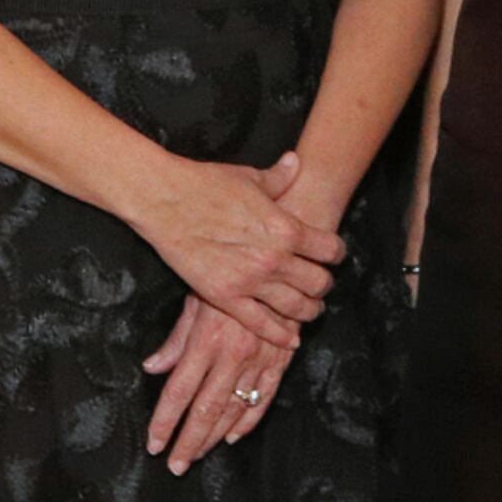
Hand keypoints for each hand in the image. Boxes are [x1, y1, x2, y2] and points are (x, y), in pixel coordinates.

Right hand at [127, 150, 341, 353]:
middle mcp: (274, 259)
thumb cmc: (207, 184)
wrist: (165, 200)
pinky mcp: (225, 297)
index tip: (333, 256)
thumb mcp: (250, 177)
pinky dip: (280, 335)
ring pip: (296, 308)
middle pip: (319, 283)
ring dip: (309, 311)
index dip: (336, 254)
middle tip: (321, 285)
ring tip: (310, 310)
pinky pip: (261, 324)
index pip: (330, 250)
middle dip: (324, 285)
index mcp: (286, 228)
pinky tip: (290, 339)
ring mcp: (250, 281)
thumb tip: (296, 162)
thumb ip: (279, 177)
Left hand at [141, 296, 285, 472]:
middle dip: (188, 442)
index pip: (179, 393)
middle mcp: (231, 356)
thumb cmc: (229, 279)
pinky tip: (233, 436)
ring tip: (197, 454)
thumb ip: (176, 340)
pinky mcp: (279, 362)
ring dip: (213, 438)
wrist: (277, 266)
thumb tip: (152, 367)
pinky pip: (263, 400)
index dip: (165, 423)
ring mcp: (258, 362)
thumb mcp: (196, 300)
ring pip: (232, 411)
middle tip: (175, 465)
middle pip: (205, 411)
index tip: (155, 444)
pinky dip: (248, 422)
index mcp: (206, 341)